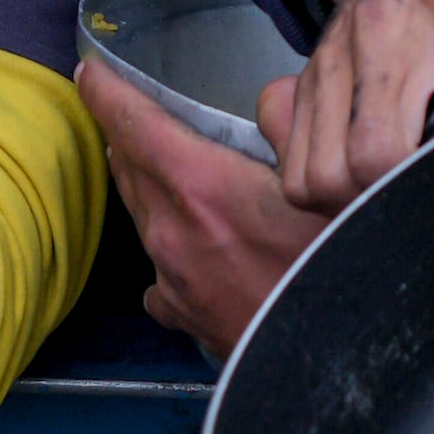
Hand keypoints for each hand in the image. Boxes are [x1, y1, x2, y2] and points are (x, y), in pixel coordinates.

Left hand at [80, 60, 316, 356]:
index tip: (88, 72)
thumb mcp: (327, 176)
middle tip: (123, 109)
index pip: (132, 124)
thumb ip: (289, 123)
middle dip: (125, 134)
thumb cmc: (345, 265)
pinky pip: (158, 272)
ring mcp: (174, 279)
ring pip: (141, 216)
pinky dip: (164, 248)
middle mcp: (174, 232)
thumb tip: (271, 98)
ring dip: (144, 185)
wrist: (344, 360)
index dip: (106, 92)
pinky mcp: (186, 315)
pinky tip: (181, 247)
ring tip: (150, 164)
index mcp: (203, 187)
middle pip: (130, 168)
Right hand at [268, 0, 433, 211]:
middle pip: (384, 149)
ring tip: (407, 192)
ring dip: (370, 201)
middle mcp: (393, 22)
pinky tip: (366, 183)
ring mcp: (342, 53)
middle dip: (423, 190)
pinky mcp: (310, 78)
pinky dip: (330, 194)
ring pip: (333, 170)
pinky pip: (300, 167)